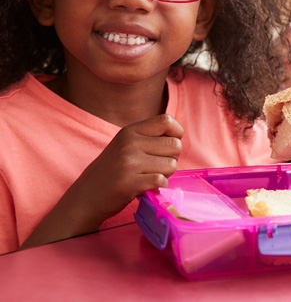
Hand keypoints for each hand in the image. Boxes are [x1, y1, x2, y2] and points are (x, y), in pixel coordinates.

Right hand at [21, 114, 182, 248]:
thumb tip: (178, 136)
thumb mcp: (125, 145)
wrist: (85, 198)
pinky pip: (161, 180)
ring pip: (172, 165)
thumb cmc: (111, 172)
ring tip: (150, 177)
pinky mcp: (130, 182)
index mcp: (130, 131)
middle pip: (175, 145)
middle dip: (173, 158)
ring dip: (166, 174)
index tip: (172, 144)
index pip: (166, 120)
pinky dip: (159, 186)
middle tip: (159, 167)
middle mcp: (130, 143)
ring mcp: (129, 162)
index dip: (177, 133)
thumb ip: (147, 137)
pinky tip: (147, 187)